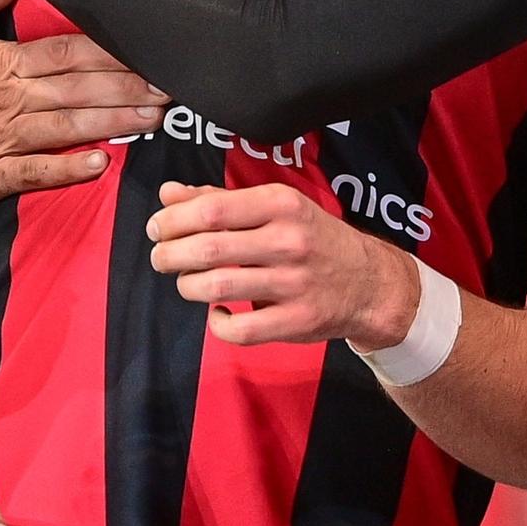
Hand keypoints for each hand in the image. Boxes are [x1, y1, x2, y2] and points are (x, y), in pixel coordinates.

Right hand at [0, 0, 160, 208]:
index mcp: (1, 62)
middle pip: (81, 91)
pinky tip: (103, 162)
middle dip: (130, 88)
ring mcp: (1, 142)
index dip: (113, 52)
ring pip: (70, 129)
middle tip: (173, 88)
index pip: (70, 53)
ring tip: (155, 118)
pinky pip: (37, 174)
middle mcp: (10, 101)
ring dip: (115, 123)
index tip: (149, 50)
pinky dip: (70, 169)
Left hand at [145, 180, 422, 348]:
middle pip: (209, 249)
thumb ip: (218, 200)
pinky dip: (217, 323)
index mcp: (280, 204)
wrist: (370, 282)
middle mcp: (288, 241)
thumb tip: (167, 195)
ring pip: (218, 288)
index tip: (156, 228)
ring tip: (184, 282)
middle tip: (160, 257)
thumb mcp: (275, 207)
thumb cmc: (311, 237)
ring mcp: (294, 283)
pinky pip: (241, 330)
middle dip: (170, 255)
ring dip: (187, 286)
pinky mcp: (297, 321)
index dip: (172, 219)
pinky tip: (217, 313)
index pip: (211, 209)